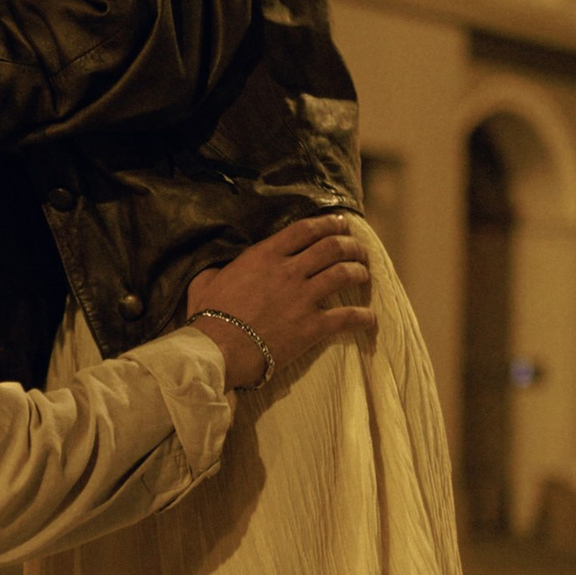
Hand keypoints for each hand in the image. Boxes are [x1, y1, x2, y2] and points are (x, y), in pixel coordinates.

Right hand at [187, 216, 375, 391]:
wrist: (218, 351)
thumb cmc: (208, 319)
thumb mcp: (205, 283)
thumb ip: (217, 270)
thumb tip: (216, 270)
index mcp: (265, 256)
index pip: (306, 229)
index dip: (329, 223)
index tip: (341, 224)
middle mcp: (289, 271)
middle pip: (332, 246)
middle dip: (351, 245)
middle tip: (358, 249)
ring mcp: (303, 297)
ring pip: (344, 273)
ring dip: (359, 271)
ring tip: (364, 275)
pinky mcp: (313, 326)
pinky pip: (348, 317)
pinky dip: (363, 317)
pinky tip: (370, 319)